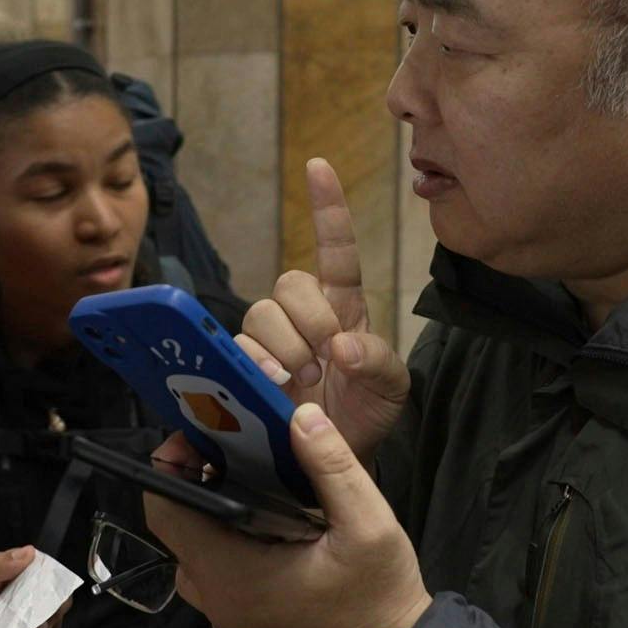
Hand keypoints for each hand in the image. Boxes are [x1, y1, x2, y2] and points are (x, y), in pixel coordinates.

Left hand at [148, 403, 431, 627]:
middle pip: (173, 524)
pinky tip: (253, 499)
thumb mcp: (368, 523)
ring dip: (203, 502)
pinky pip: (208, 558)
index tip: (199, 435)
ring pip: (188, 541)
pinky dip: (217, 526)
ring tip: (238, 464)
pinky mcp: (239, 605)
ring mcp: (224, 604)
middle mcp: (216, 593)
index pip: (165, 514)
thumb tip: (301, 415)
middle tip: (224, 440)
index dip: (169, 467)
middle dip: (189, 476)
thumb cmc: (379, 592)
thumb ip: (332, 465)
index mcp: (233, 574)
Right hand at [239, 159, 409, 466]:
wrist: (337, 461)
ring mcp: (273, 341)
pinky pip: (237, 347)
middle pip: (290, 284)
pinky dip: (256, 362)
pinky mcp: (246, 367)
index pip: (337, 251)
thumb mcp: (391, 388)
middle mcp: (303, 317)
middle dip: (309, 319)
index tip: (318, 166)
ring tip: (302, 377)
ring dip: (284, 344)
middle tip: (325, 358)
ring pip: (261, 313)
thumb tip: (342, 346)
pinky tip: (273, 381)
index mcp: (343, 308)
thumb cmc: (366, 415)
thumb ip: (377, 362)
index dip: (328, 208)